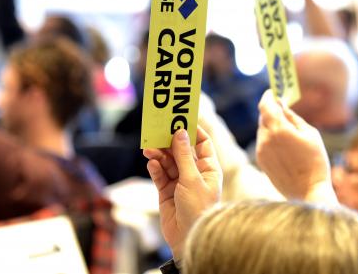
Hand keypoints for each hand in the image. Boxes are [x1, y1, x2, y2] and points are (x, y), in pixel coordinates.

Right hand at [143, 127, 221, 260]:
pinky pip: (159, 175)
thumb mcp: (192, 179)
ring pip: (168, 162)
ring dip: (159, 154)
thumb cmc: (198, 208)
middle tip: (157, 132)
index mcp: (208, 168)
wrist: (189, 238)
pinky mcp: (166, 192)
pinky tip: (151, 163)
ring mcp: (180, 183)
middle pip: (181, 151)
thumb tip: (180, 132)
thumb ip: (184, 155)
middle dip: (169, 142)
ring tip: (149, 149)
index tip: (180, 119)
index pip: (202, 143)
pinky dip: (155, 168)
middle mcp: (195, 173)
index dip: (192, 131)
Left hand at [255, 90, 336, 203]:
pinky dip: (270, 139)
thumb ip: (294, 117)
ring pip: (263, 130)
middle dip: (271, 111)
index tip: (273, 92)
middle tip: (282, 109)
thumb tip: (282, 106)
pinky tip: (285, 148)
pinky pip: (263, 142)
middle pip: (263, 116)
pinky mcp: (261, 160)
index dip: (268, 96)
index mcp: (279, 129)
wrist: (308, 191)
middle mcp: (266, 138)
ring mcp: (261, 150)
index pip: (266, 104)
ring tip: (288, 134)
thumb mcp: (310, 133)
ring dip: (271, 126)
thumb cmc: (315, 161)